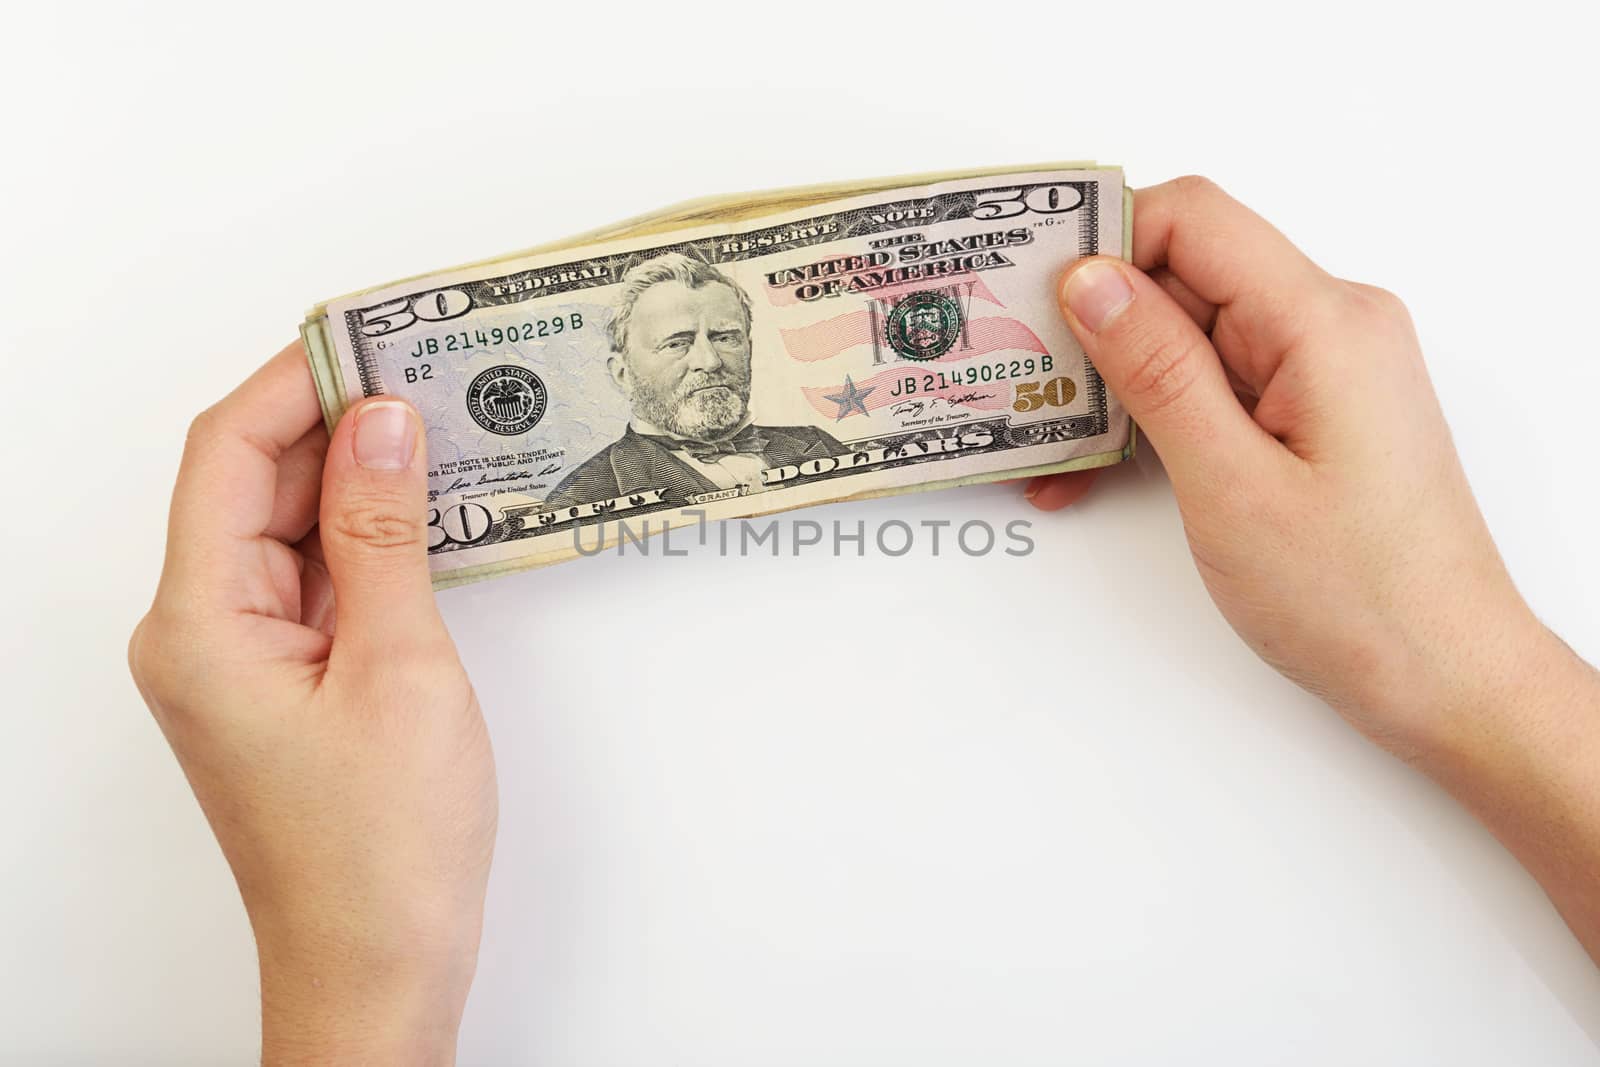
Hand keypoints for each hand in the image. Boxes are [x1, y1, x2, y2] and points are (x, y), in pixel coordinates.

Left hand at [128, 343, 495, 1063]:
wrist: (380, 966)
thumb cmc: (382, 851)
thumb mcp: (399, 667)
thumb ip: (383, 532)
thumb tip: (381, 422)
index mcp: (200, 625)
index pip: (225, 455)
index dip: (294, 382)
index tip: (369, 334)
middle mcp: (198, 633)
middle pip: (252, 482)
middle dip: (337, 422)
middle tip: (432, 374)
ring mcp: (237, 659)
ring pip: (288, 528)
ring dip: (359, 479)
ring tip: (446, 433)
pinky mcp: (279, 680)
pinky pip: (313, 579)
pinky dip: (367, 540)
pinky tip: (428, 515)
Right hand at [1024, 177, 1599, 959]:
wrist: (1444, 674)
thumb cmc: (1360, 596)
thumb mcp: (1230, 484)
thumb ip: (1158, 371)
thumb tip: (1091, 280)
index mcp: (1324, 323)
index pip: (1194, 220)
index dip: (1104, 241)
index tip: (1031, 291)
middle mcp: (1330, 326)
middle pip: (1183, 276)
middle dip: (1093, 326)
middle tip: (1019, 381)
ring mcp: (1322, 369)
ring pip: (1187, 336)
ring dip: (1113, 385)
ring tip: (1049, 451)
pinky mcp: (1309, 410)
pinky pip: (1213, 384)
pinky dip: (1152, 417)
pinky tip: (1099, 471)